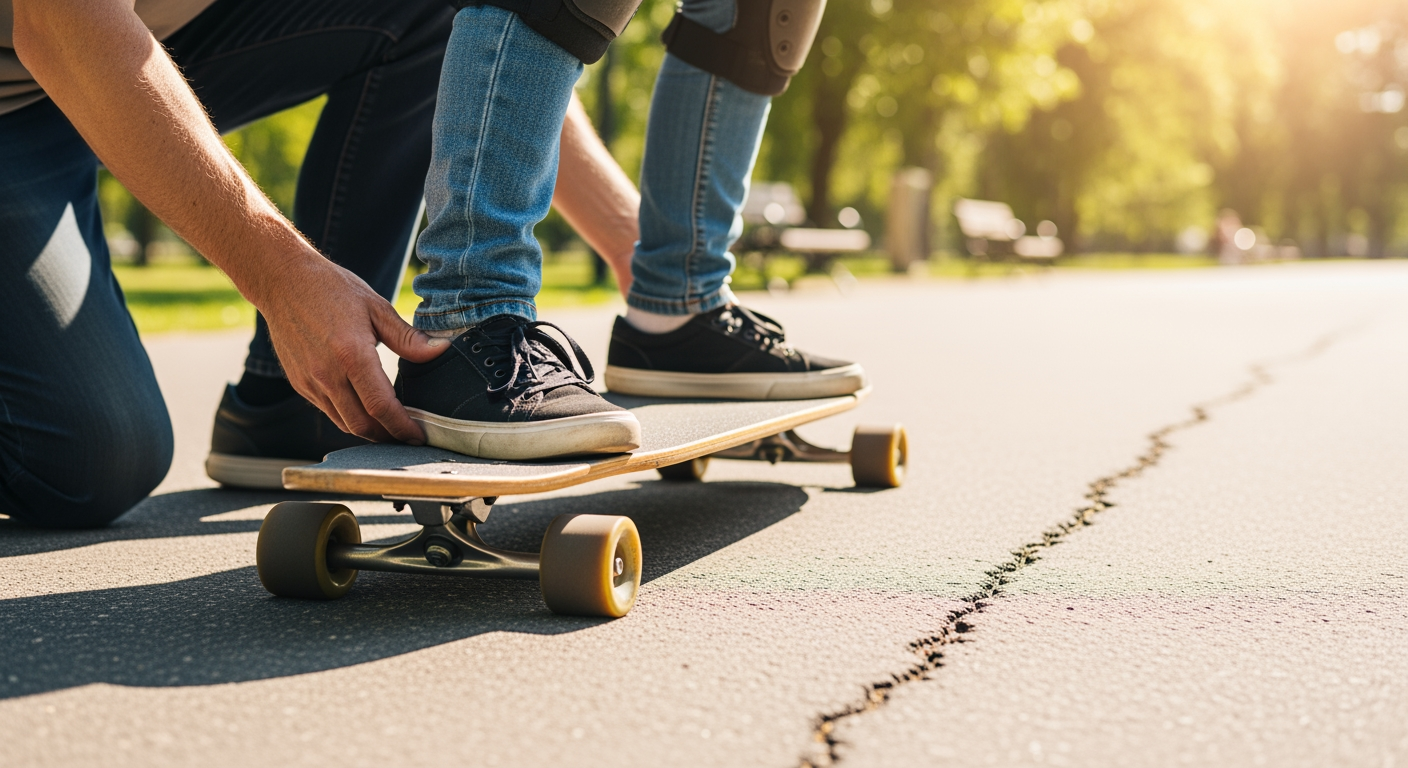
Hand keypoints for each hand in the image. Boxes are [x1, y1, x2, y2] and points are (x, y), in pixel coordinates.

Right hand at [261, 257, 445, 443]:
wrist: (283, 282)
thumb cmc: (332, 289)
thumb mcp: (376, 307)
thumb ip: (408, 338)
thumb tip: (441, 350)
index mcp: (351, 355)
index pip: (381, 406)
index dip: (402, 427)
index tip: (419, 436)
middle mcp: (327, 374)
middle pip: (362, 425)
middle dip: (389, 437)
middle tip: (410, 437)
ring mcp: (310, 382)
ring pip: (344, 423)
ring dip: (370, 432)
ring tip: (392, 429)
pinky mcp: (300, 384)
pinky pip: (329, 412)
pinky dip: (350, 418)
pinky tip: (366, 412)